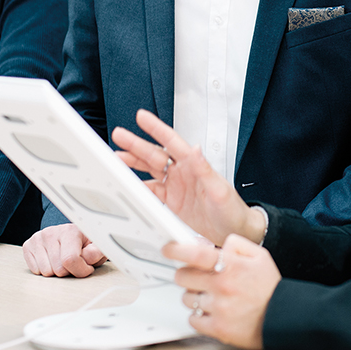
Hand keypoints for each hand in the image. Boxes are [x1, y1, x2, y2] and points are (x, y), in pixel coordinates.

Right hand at [22, 223, 106, 276]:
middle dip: (69, 272)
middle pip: (58, 269)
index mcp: (69, 231)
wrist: (70, 235)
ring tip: (63, 261)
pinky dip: (45, 270)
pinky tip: (52, 261)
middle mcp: (51, 232)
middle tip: (74, 263)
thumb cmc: (84, 243)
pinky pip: (35, 271)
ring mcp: (38, 239)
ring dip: (56, 272)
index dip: (81, 270)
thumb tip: (89, 257)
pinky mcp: (28, 246)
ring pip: (46, 272)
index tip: (87, 268)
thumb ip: (97, 252)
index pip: (70, 260)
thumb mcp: (96, 246)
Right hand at [114, 109, 265, 245]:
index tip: (142, 117)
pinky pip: (150, 191)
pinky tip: (127, 183)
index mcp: (194, 164)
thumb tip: (196, 149)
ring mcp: (175, 186)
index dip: (156, 128)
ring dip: (133, 163)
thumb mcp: (220, 190)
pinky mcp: (171, 201)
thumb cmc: (232, 210)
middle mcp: (183, 172)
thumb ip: (205, 170)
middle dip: (136, 144)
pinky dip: (137, 187)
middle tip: (119, 135)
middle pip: (155, 154)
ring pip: (149, 170)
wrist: (234, 232)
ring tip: (117, 157)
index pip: (171, 142)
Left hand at [165, 234, 279, 349]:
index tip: (169, 249)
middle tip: (193, 275)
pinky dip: (198, 315)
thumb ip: (238, 244)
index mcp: (232, 266)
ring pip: (187, 298)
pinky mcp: (218, 328)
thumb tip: (220, 244)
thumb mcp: (260, 257)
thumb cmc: (270, 288)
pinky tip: (210, 311)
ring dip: (193, 295)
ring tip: (208, 295)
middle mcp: (222, 286)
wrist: (282, 317)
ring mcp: (219, 308)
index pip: (196, 254)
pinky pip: (192, 319)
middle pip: (184, 276)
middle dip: (185, 274)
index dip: (177, 249)